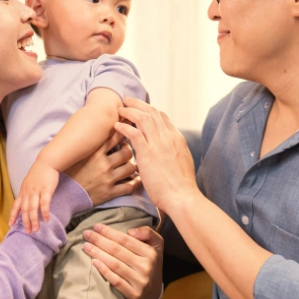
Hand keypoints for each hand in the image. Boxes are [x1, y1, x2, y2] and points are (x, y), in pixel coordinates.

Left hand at [10, 160, 59, 232]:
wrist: (46, 162)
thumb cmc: (38, 173)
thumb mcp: (28, 183)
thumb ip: (26, 193)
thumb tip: (25, 204)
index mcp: (23, 192)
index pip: (16, 206)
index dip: (13, 216)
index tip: (11, 225)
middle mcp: (28, 193)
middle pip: (24, 210)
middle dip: (25, 222)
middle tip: (28, 232)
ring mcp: (36, 191)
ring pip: (33, 208)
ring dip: (34, 220)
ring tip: (36, 229)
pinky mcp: (46, 190)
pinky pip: (44, 203)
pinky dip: (44, 212)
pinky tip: (46, 219)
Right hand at [66, 130, 138, 205]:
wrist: (64, 194)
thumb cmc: (68, 173)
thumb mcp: (77, 155)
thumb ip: (89, 145)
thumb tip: (98, 131)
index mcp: (95, 153)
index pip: (116, 137)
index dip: (123, 134)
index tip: (124, 135)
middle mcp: (103, 165)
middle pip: (127, 152)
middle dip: (129, 151)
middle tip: (126, 153)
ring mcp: (107, 179)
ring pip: (131, 168)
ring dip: (132, 166)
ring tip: (129, 166)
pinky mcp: (109, 192)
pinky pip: (130, 187)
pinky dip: (135, 183)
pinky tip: (135, 181)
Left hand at [82, 223, 163, 298]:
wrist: (153, 292)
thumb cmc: (150, 264)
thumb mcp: (156, 245)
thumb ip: (147, 233)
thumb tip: (130, 232)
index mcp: (151, 253)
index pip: (126, 240)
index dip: (109, 232)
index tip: (96, 226)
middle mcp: (146, 267)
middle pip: (118, 250)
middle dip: (99, 240)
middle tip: (86, 234)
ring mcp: (140, 281)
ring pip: (115, 264)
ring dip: (98, 253)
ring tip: (86, 246)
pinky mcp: (133, 294)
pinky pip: (116, 281)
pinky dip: (104, 271)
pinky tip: (94, 262)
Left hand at [115, 98, 198, 213]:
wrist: (182, 197)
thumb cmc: (181, 187)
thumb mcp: (181, 164)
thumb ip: (173, 154)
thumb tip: (167, 155)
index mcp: (177, 139)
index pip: (162, 117)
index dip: (150, 111)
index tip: (140, 110)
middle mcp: (168, 137)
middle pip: (152, 112)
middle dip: (138, 104)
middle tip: (126, 101)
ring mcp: (158, 144)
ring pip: (142, 118)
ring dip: (129, 111)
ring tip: (119, 109)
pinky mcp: (147, 153)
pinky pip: (133, 132)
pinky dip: (124, 127)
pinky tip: (116, 126)